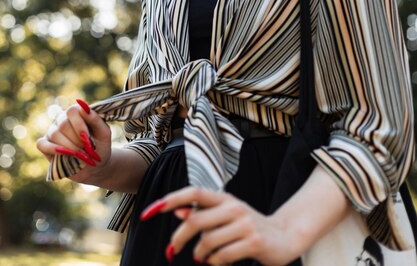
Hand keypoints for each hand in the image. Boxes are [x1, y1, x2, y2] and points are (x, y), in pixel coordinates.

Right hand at [36, 100, 111, 183]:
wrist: (94, 165)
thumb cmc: (100, 146)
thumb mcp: (103, 133)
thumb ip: (95, 119)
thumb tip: (83, 105)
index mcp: (77, 112)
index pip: (72, 111)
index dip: (80, 125)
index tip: (88, 139)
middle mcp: (62, 118)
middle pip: (63, 124)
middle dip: (76, 140)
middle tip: (87, 151)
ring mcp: (52, 131)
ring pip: (55, 134)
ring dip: (69, 147)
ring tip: (81, 156)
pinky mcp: (44, 144)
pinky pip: (42, 144)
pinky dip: (52, 149)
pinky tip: (64, 154)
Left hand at [139, 187, 300, 265]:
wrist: (284, 236)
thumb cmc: (247, 227)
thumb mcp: (225, 216)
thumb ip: (202, 213)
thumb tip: (176, 211)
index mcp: (224, 198)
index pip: (193, 193)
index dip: (170, 200)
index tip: (149, 212)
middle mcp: (234, 206)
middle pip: (195, 220)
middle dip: (178, 238)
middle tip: (171, 251)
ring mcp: (245, 224)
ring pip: (207, 242)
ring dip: (200, 254)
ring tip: (203, 257)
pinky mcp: (254, 242)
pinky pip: (222, 257)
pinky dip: (215, 263)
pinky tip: (219, 261)